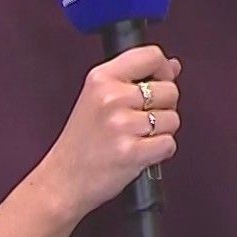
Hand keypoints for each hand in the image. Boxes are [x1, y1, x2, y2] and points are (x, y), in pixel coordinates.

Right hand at [37, 45, 180, 222]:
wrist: (63, 180)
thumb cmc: (82, 141)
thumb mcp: (99, 97)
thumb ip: (137, 78)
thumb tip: (173, 65)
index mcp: (101, 78)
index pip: (152, 56)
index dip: (163, 71)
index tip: (157, 85)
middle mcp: (111, 97)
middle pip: (170, 90)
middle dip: (163, 107)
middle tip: (139, 121)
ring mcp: (121, 125)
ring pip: (173, 119)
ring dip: (162, 132)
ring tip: (136, 138)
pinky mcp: (131, 152)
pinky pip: (169, 144)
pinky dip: (160, 152)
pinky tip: (140, 153)